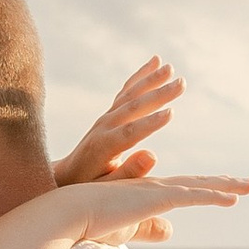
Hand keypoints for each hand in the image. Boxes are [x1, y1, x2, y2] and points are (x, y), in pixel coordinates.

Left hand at [54, 56, 181, 190]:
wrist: (67, 176)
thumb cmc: (90, 186)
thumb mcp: (106, 187)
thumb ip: (128, 172)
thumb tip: (152, 156)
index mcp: (104, 147)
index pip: (130, 133)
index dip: (149, 124)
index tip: (171, 113)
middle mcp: (104, 127)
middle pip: (133, 108)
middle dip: (158, 95)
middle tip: (180, 83)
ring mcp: (107, 117)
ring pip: (130, 94)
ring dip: (150, 80)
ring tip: (170, 68)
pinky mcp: (111, 112)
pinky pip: (127, 90)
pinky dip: (140, 75)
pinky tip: (155, 61)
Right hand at [68, 170, 248, 240]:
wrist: (69, 213)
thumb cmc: (90, 224)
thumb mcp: (126, 229)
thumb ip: (149, 228)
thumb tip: (171, 231)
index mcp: (146, 194)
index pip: (183, 190)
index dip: (205, 190)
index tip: (225, 190)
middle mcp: (155, 187)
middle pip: (198, 184)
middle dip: (225, 184)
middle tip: (248, 184)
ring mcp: (156, 191)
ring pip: (200, 187)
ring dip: (227, 187)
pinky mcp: (155, 198)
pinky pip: (193, 196)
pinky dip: (214, 197)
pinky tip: (233, 200)